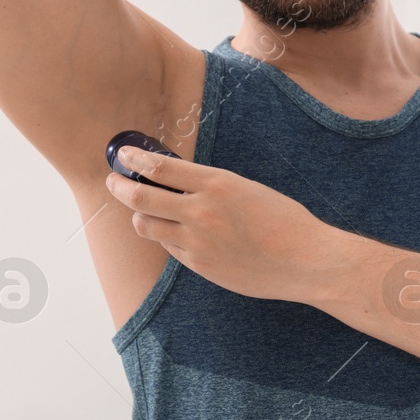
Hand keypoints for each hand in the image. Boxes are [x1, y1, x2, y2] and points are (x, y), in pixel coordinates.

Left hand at [105, 145, 338, 302]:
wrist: (305, 260)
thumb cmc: (284, 221)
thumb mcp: (247, 189)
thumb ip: (210, 186)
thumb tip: (173, 178)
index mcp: (218, 184)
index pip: (160, 167)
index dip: (135, 159)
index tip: (124, 154)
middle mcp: (202, 212)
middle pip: (141, 196)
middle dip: (120, 185)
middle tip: (114, 180)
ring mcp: (198, 241)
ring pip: (146, 225)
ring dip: (139, 214)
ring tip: (142, 209)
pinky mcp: (199, 265)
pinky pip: (170, 247)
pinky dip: (168, 237)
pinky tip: (180, 233)